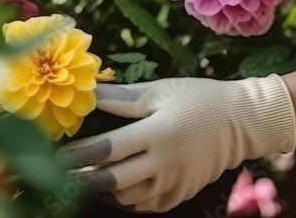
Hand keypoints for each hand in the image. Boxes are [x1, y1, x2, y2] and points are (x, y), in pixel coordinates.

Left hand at [57, 74, 295, 212]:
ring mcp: (173, 183)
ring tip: (84, 177)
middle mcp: (164, 163)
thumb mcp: (161, 90)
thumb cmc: (198, 99)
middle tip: (59, 173)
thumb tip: (89, 93)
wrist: (241, 122)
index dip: (77, 154)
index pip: (107, 149)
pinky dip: (126, 199)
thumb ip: (122, 97)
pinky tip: (114, 186)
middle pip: (112, 180)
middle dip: (82, 178)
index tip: (55, 154)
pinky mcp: (180, 194)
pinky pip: (146, 205)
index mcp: (157, 133)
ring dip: (103, 189)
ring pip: (127, 197)